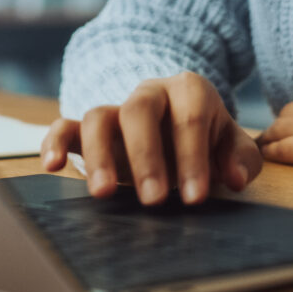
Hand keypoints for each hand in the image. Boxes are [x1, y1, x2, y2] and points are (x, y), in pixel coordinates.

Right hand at [40, 71, 262, 205]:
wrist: (180, 127)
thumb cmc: (209, 141)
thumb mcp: (233, 145)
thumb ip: (241, 159)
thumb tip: (235, 178)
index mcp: (189, 91)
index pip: (189, 117)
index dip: (193, 157)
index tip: (196, 197)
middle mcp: (149, 93)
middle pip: (139, 111)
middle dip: (147, 157)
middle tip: (154, 200)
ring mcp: (116, 109)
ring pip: (97, 116)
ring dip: (99, 155)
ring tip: (103, 194)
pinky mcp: (88, 129)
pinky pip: (64, 125)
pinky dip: (54, 142)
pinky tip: (51, 166)